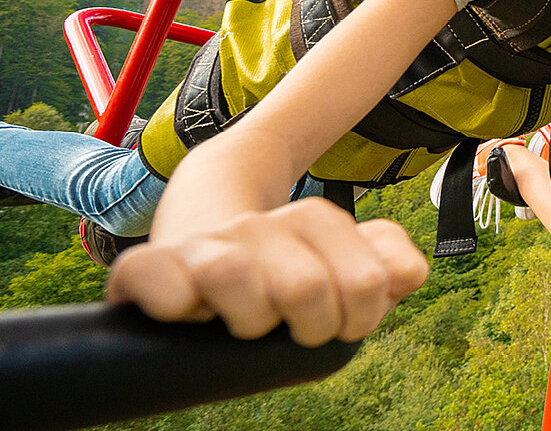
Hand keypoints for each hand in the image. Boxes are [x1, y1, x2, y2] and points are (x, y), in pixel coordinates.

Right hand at [106, 198, 428, 346]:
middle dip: (307, 328)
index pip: (366, 282)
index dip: (357, 317)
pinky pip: (160, 285)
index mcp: (315, 222)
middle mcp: (260, 225)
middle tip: (286, 327)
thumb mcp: (340, 265)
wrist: (194, 245)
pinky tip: (185, 315)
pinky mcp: (148, 265)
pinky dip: (173, 305)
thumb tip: (402, 275)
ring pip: (233, 276)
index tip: (335, 322)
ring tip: (240, 323)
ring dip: (246, 321)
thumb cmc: (277, 274)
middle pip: (305, 288)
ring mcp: (205, 244)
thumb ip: (386, 264)